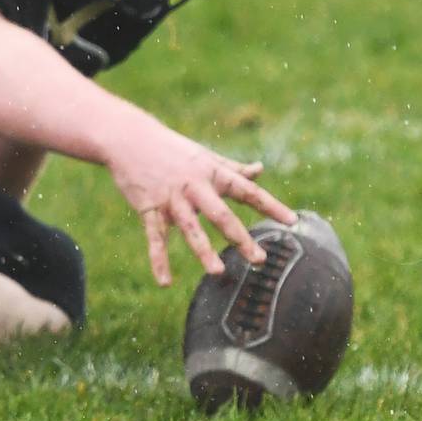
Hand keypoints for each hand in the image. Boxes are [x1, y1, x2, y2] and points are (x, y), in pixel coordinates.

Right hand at [106, 119, 296, 285]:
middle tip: (259, 259)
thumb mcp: (205, 156)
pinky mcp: (148, 207)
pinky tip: (165, 282)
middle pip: (221, 214)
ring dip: (203, 251)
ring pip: (190, 228)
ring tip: (217, 273)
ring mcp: (171, 198)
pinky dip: (159, 261)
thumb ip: (233, 168)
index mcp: (212, 173)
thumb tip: (260, 170)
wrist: (128, 138)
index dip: (270, 205)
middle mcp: (194, 186)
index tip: (292, 221)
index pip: (247, 191)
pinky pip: (155, 238)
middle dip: (239, 237)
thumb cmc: (170, 148)